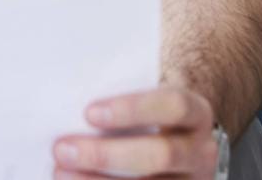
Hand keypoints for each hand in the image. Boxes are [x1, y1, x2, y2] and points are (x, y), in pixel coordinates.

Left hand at [52, 85, 219, 178]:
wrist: (177, 135)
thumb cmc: (147, 110)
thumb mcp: (145, 93)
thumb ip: (118, 90)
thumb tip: (66, 96)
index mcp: (196, 112)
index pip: (173, 106)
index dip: (133, 109)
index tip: (89, 113)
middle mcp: (200, 151)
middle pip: (160, 155)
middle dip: (106, 155)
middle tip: (62, 149)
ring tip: (60, 172)